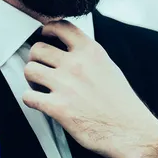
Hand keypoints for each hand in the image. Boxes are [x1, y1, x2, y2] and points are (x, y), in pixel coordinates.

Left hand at [21, 20, 157, 157]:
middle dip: (36, 58)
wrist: (129, 131)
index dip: (47, 29)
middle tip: (40, 66)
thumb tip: (72, 51)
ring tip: (38, 85)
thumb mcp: (109, 67)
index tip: (45, 35)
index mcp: (90, 51)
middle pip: (38, 49)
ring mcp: (65, 85)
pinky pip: (28, 96)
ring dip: (31, 78)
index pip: (60, 26)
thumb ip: (89, 56)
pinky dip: (30, 99)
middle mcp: (76, 64)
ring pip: (30, 70)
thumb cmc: (122, 103)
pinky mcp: (57, 107)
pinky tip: (39, 102)